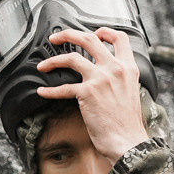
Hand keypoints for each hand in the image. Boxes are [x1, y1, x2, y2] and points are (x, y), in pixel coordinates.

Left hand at [36, 27, 145, 159]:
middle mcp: (115, 68)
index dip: (104, 31)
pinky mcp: (87, 93)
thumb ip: (120, 80)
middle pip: (89, 39)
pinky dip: (49, 91)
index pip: (119, 38)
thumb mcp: (131, 93)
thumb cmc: (128, 124)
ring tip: (43, 65)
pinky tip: (42, 92)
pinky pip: (63, 88)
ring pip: (72, 57)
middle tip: (56, 38)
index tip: (93, 33)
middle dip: (68, 34)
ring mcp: (100, 78)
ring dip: (53, 60)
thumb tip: (106, 76)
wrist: (128, 142)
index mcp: (128, 68)